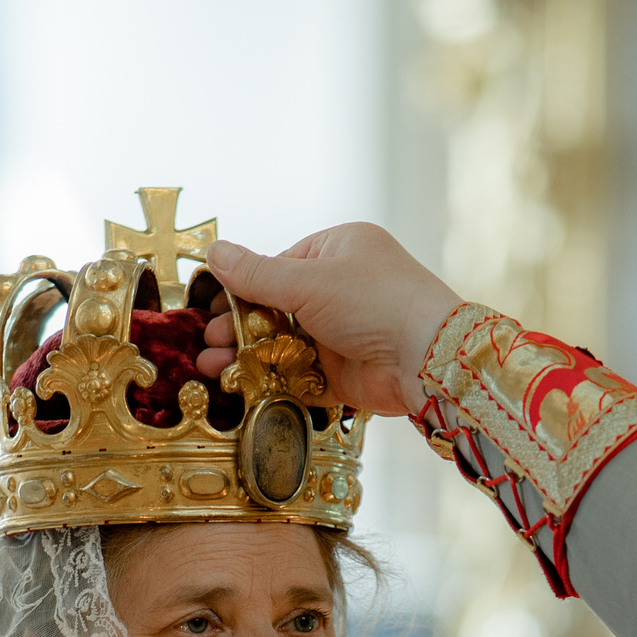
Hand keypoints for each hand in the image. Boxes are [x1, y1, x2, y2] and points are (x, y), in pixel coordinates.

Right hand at [197, 225, 461, 416]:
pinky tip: (241, 385)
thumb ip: (257, 274)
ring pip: (284, 344)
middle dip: (239, 326)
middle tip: (209, 342)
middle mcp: (343, 289)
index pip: (280, 266)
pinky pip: (301, 375)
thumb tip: (214, 253)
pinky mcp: (345, 373)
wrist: (427, 358)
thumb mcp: (308, 280)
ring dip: (247, 355)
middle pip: (278, 308)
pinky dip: (272, 380)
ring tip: (213, 367)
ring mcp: (344, 333)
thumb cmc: (376, 301)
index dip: (244, 288)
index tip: (212, 306)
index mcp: (340, 250)